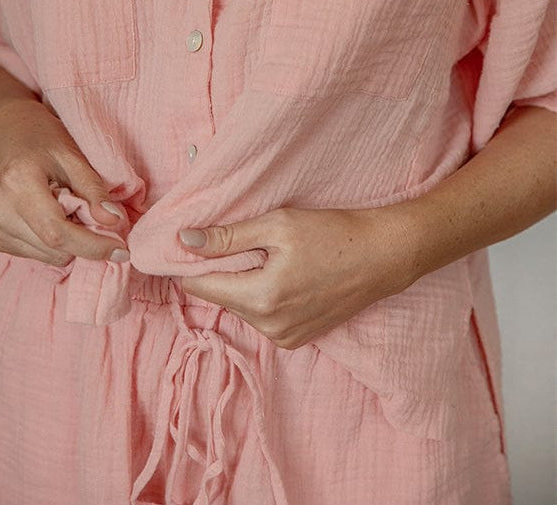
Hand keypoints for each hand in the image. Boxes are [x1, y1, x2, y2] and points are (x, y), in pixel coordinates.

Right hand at [0, 97, 128, 266]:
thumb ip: (93, 190)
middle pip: (54, 249)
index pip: (57, 233)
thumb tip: (113, 222)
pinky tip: (51, 214)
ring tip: (67, 208)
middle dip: (84, 239)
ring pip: (48, 256)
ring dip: (68, 241)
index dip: (92, 246)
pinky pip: (35, 254)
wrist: (5, 131)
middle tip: (92, 212)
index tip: (121, 250)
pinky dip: (52, 241)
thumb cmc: (39, 135)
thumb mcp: (72, 154)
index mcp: (17, 185)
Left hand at [179, 205, 416, 348]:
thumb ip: (227, 237)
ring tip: (271, 256)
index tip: (196, 240)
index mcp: (260, 298)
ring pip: (241, 306)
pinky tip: (285, 274)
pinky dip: (263, 295)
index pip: (200, 285)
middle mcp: (269, 327)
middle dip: (223, 269)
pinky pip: (263, 316)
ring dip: (244, 282)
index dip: (193, 261)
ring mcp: (285, 338)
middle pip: (221, 296)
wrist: (382, 256)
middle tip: (244, 240)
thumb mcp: (277, 225)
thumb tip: (183, 241)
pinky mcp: (298, 339)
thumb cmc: (332, 234)